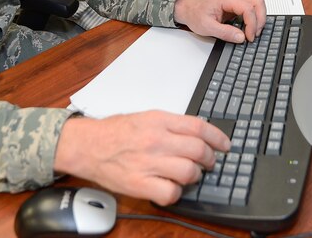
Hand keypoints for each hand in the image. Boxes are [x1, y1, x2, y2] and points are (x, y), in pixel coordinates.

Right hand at [54, 111, 229, 204]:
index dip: (217, 137)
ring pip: (189, 172)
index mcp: (158, 120)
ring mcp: (148, 162)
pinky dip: (175, 193)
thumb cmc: (114, 132)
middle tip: (208, 163)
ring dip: (193, 176)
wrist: (87, 145)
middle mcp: (155, 139)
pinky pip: (171, 193)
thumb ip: (171, 124)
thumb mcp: (145, 117)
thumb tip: (197, 133)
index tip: (225, 145)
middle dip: (209, 160)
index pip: (199, 127)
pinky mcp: (140, 184)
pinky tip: (170, 187)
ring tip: (187, 175)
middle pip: (198, 151)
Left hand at [173, 0, 265, 42]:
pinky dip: (255, 19)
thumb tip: (241, 37)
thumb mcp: (207, 27)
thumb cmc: (196, 15)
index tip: (249, 37)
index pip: (247, 8)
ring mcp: (236, 1)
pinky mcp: (237, 7)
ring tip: (253, 32)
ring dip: (259, 18)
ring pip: (257, 3)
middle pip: (257, 2)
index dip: (252, 24)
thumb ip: (224, 32)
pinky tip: (249, 29)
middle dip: (260, 19)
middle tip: (255, 34)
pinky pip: (252, 9)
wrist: (189, 11)